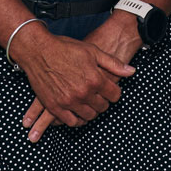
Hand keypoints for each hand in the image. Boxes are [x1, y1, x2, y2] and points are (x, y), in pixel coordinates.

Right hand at [22, 14, 142, 141]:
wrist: (38, 50)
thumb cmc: (65, 48)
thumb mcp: (93, 51)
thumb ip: (113, 64)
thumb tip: (131, 72)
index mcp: (95, 79)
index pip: (115, 95)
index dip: (114, 92)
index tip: (110, 90)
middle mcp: (83, 93)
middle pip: (102, 107)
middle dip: (103, 102)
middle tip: (99, 96)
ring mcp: (68, 101)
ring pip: (88, 116)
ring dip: (91, 111)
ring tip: (88, 103)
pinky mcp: (54, 106)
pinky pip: (71, 122)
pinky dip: (76, 119)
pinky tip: (77, 112)